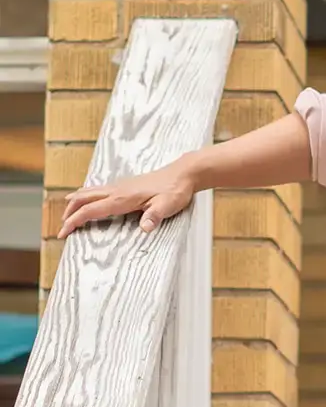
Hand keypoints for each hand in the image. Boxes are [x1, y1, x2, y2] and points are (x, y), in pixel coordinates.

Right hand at [59, 160, 197, 235]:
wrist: (182, 174)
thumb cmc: (175, 191)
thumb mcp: (168, 206)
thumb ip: (155, 216)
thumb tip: (145, 228)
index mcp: (122, 198)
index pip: (91, 210)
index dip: (75, 221)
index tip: (64, 232)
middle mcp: (116, 190)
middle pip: (83, 199)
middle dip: (69, 213)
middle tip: (63, 227)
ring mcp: (119, 186)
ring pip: (88, 192)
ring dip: (75, 203)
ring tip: (67, 214)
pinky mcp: (124, 185)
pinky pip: (97, 189)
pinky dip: (85, 196)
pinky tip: (86, 199)